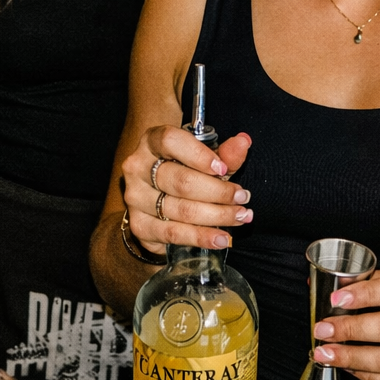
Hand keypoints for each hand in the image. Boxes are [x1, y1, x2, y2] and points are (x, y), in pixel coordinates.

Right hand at [122, 126, 252, 255]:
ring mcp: (136, 197)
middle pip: (181, 181)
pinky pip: (174, 233)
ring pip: (182, 209)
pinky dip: (201, 236)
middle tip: (242, 197)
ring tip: (240, 216)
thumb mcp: (204, 158)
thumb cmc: (183, 171)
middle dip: (219, 192)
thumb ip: (224, 153)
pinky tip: (221, 238)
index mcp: (152, 142)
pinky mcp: (140, 225)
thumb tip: (243, 143)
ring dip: (217, 215)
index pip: (170, 141)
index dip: (199, 155)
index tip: (223, 168)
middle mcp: (138, 167)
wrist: (157, 201)